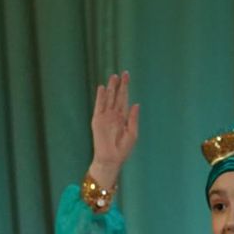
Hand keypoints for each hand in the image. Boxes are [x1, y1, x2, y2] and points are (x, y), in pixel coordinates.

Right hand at [88, 71, 139, 187]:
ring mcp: (105, 117)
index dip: (125, 88)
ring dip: (110, 88)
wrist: (111, 159)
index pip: (124, 99)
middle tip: (122, 73)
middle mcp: (114, 114)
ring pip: (108, 99)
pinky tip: (102, 88)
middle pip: (117, 96)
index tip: (127, 76)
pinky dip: (101, 97)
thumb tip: (136, 104)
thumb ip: (133, 118)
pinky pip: (99, 106)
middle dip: (119, 85)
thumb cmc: (123, 149)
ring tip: (113, 77)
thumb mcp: (133, 133)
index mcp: (123, 117)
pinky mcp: (97, 120)